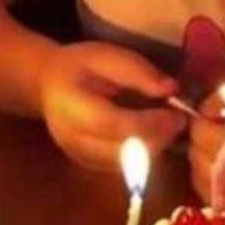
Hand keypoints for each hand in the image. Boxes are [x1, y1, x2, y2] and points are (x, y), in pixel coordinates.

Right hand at [38, 40, 184, 169]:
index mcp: (73, 107)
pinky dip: (142, 155)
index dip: (151, 123)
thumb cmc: (77, 65)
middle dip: (158, 139)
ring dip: (154, 149)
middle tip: (177, 119)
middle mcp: (74, 140)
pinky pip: (125, 168)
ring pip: (129, 167)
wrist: (46, 84)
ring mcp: (80, 158)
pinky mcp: (89, 166)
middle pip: (125, 153)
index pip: (116, 125)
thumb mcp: (106, 55)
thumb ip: (137, 72)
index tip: (176, 113)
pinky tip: (149, 134)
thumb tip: (171, 89)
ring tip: (165, 125)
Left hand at [190, 77, 224, 224]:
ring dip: (201, 161)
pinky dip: (208, 183)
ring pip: (200, 179)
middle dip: (199, 141)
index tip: (213, 116)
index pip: (204, 134)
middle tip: (215, 133)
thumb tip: (203, 108)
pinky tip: (224, 172)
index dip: (202, 120)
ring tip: (220, 151)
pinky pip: (210, 199)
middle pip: (199, 157)